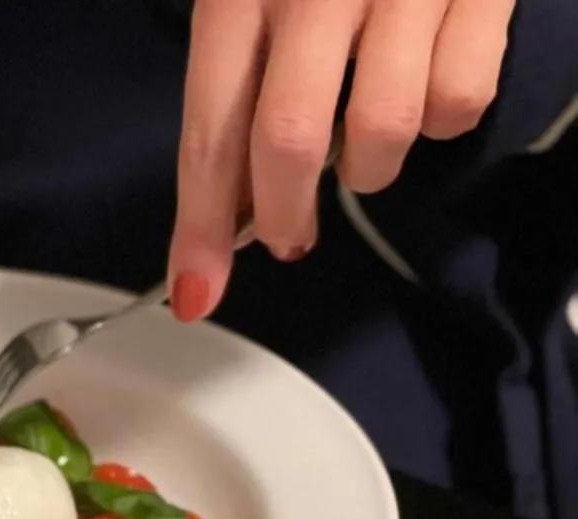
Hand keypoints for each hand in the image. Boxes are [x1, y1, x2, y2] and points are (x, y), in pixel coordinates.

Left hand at [168, 0, 515, 322]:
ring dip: (366, 169)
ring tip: (358, 145)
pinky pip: (458, 101)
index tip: (197, 293)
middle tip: (288, 236)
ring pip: (379, 132)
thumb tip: (226, 205)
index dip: (201, 227)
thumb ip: (236, 89)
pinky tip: (424, 88)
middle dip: (285, 216)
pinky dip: (441, 120)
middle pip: (287, 143)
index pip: (210, 132)